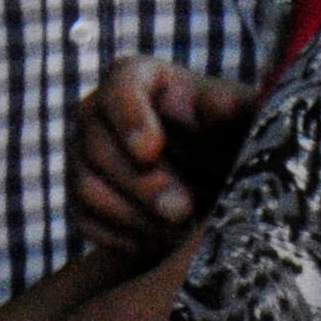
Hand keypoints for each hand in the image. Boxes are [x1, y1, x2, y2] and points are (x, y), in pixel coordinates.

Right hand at [70, 58, 260, 267]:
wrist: (217, 180)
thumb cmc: (232, 136)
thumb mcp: (241, 119)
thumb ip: (232, 108)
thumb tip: (219, 105)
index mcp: (137, 78)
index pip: (119, 88)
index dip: (129, 119)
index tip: (150, 151)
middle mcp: (98, 111)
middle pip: (98, 146)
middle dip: (143, 183)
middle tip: (182, 211)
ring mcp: (82, 155)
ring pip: (87, 187)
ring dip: (135, 215)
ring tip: (181, 231)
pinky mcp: (79, 197)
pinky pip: (85, 219)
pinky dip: (123, 235)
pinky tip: (161, 242)